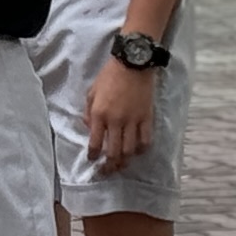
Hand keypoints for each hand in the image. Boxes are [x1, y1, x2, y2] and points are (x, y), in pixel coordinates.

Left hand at [82, 56, 156, 172]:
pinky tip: (138, 152)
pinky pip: (146, 140)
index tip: (92, 160)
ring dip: (125, 161)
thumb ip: (88, 112)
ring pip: (130, 150)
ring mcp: (133, 121)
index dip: (93, 155)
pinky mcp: (147, 118)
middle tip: (107, 172)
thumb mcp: (91, 92)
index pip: (95, 142)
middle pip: (114, 152)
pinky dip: (142, 150)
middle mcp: (116, 121)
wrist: (133, 64)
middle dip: (109, 166)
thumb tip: (89, 128)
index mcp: (99, 114)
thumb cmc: (109, 76)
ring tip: (122, 166)